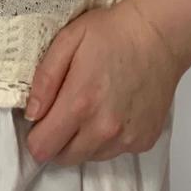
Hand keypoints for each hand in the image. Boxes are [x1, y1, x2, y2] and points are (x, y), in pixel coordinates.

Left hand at [22, 0, 181, 166]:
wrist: (158, 35)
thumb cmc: (111, 33)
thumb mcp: (67, 40)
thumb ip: (44, 79)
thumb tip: (31, 114)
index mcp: (80, 103)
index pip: (42, 147)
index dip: (36, 134)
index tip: (42, 117)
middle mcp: (104, 129)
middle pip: (64, 158)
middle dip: (58, 139)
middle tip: (67, 109)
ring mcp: (126, 139)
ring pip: (89, 156)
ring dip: (83, 139)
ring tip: (93, 106)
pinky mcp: (144, 141)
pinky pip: (114, 152)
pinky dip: (108, 138)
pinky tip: (114, 109)